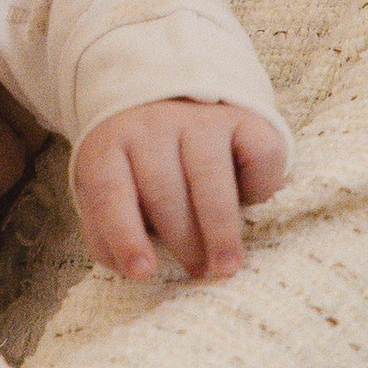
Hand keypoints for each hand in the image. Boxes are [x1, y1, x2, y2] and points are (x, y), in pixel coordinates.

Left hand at [70, 102, 286, 282]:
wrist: (179, 94)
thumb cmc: (141, 164)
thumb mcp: (112, 189)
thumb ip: (108, 229)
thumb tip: (133, 269)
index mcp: (109, 146)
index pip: (109, 191)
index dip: (124, 234)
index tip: (143, 272)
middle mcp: (153, 126)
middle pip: (165, 192)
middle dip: (183, 241)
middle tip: (199, 273)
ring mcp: (200, 119)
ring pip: (210, 179)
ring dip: (220, 230)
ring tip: (226, 266)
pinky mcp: (244, 117)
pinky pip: (257, 158)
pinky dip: (259, 189)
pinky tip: (251, 205)